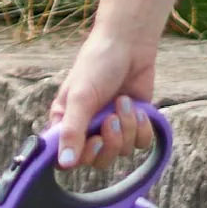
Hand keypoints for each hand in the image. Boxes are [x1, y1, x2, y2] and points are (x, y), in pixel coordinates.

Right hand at [48, 30, 158, 168]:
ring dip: (127, 128)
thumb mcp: (80, 98)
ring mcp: (112, 128)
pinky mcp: (134, 124)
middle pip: (98, 162)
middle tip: (112, 121)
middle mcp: (88, 130)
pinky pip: (140, 144)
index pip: (66, 160)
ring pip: (121, 152)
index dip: (80, 158)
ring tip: (124, 102)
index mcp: (66, 124)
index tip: (92, 141)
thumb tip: (64, 164)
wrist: (129, 44)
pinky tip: (139, 109)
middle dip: (109, 143)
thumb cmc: (97, 65)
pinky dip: (142, 129)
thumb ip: (72, 132)